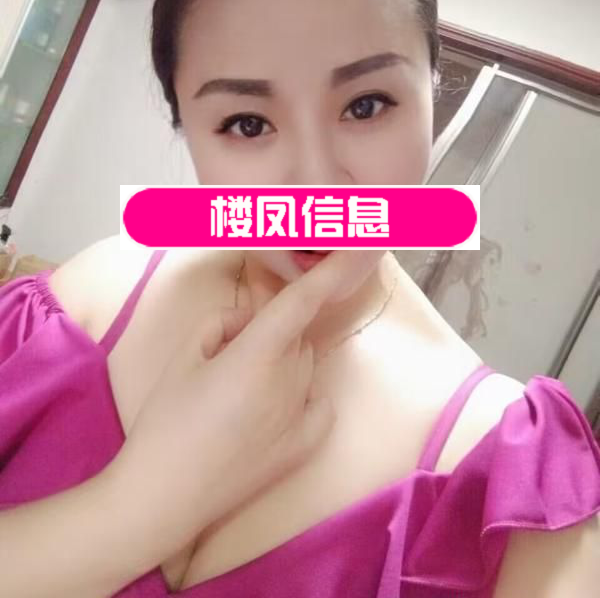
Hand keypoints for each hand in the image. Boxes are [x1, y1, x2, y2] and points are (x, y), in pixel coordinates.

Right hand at [106, 250, 370, 560]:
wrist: (163, 495)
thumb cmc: (166, 420)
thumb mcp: (185, 356)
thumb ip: (222, 322)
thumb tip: (246, 320)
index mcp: (257, 354)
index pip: (301, 303)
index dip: (330, 272)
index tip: (356, 248)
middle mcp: (289, 381)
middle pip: (296, 336)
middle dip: (272, 331)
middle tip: (230, 351)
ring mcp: (301, 416)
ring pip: (304, 366)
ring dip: (283, 361)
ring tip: (239, 389)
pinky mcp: (303, 447)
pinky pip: (319, 403)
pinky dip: (304, 393)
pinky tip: (271, 406)